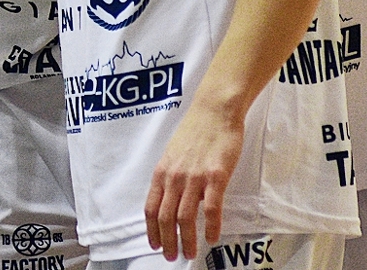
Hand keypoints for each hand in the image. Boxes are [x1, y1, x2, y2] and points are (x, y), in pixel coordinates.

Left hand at [145, 98, 245, 260]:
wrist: (214, 111)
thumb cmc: (195, 131)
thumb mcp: (172, 154)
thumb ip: (170, 176)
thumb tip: (168, 198)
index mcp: (162, 172)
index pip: (151, 208)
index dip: (151, 230)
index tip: (155, 245)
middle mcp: (174, 176)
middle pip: (165, 217)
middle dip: (167, 241)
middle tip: (172, 257)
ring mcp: (194, 177)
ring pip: (185, 217)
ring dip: (187, 239)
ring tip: (189, 253)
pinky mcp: (215, 176)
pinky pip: (211, 208)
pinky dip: (210, 226)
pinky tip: (211, 237)